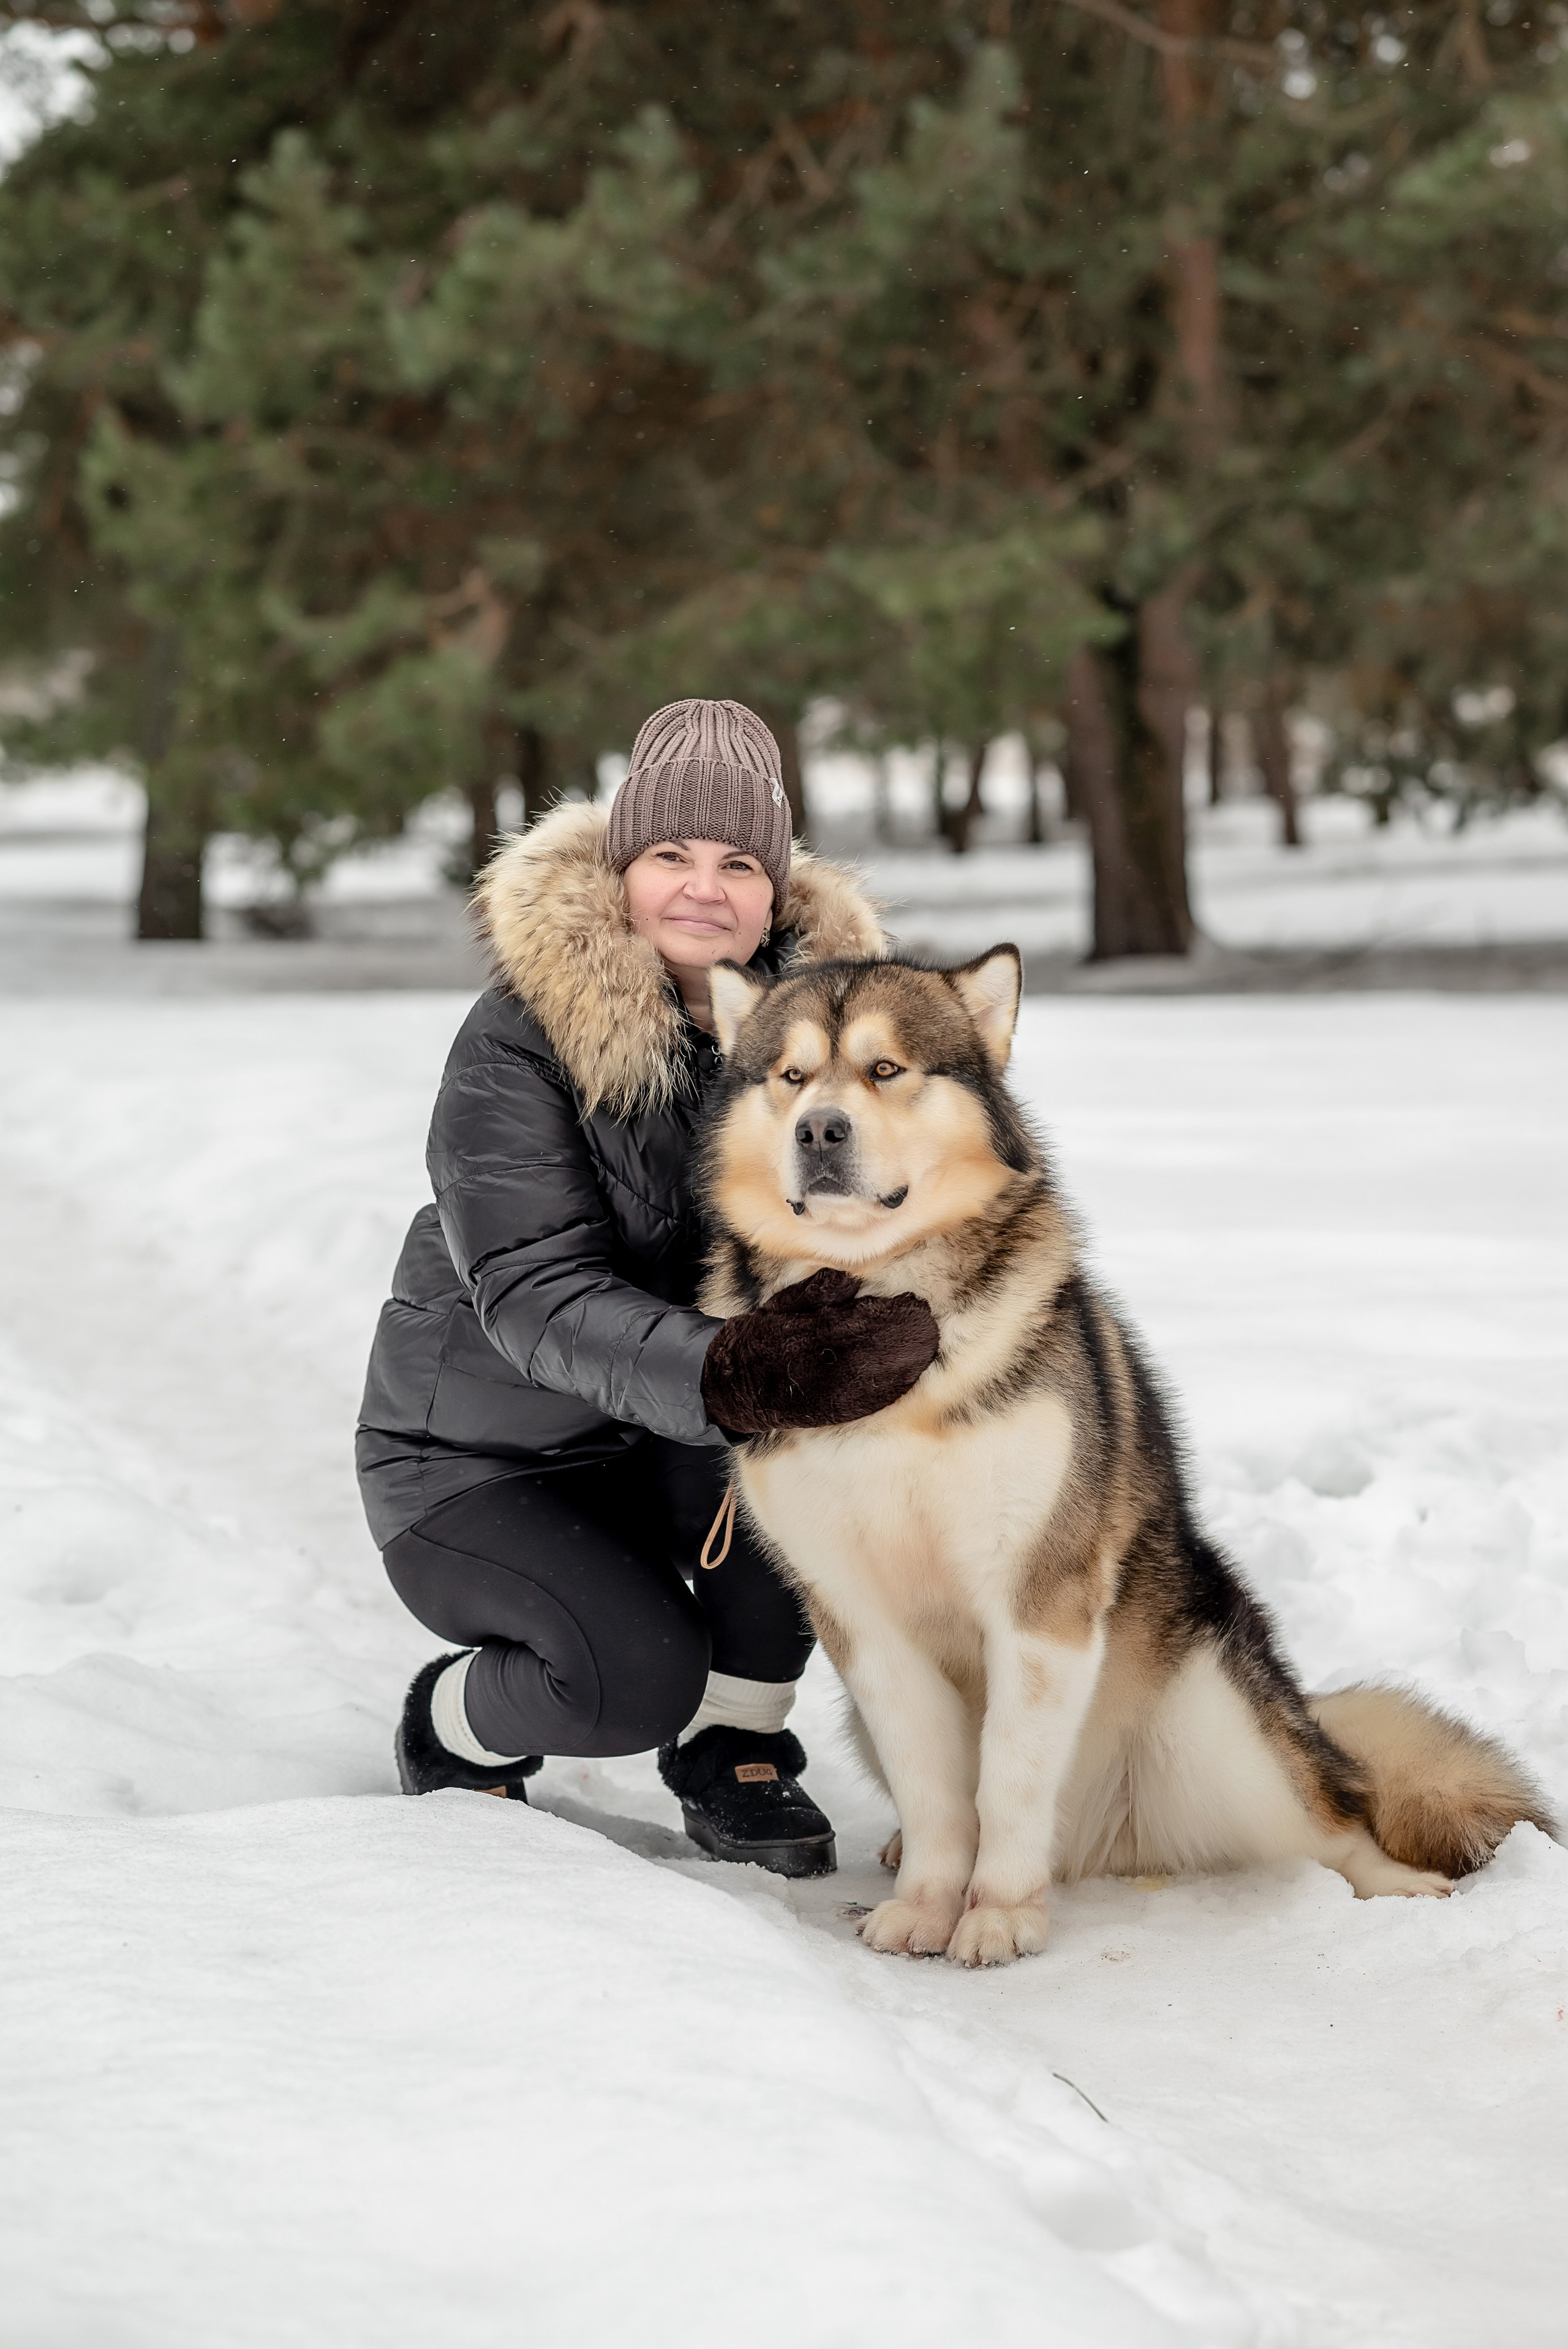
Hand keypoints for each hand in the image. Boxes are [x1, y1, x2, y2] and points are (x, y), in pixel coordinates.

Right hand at [701, 1268, 939, 1435]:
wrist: (728, 1384)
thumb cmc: (760, 1337)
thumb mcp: (779, 1306)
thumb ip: (813, 1293)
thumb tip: (847, 1279)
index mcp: (798, 1332)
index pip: (850, 1322)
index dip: (885, 1316)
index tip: (913, 1305)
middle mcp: (809, 1363)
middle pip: (863, 1350)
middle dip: (899, 1338)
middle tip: (928, 1324)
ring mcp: (817, 1391)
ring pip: (865, 1377)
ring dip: (900, 1364)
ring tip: (926, 1348)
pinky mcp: (823, 1412)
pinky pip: (859, 1403)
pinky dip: (885, 1392)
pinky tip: (908, 1381)